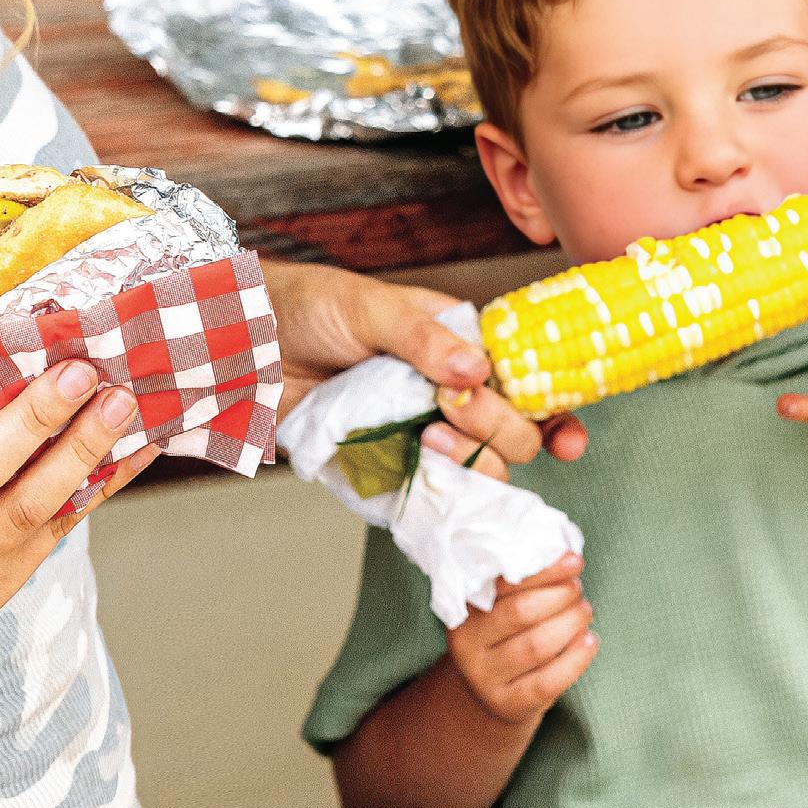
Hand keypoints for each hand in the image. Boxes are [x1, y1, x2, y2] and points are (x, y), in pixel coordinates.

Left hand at [258, 259, 587, 471]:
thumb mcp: (369, 308)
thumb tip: (476, 369)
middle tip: (450, 412)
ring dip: (468, 462)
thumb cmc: (308, 307)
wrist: (241, 348)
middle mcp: (447, 393)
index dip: (555, 410)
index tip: (566, 437)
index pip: (527, 379)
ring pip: (475, 469)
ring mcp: (417, 432)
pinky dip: (436, 499)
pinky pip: (422, 494)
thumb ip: (424, 336)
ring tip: (426, 441)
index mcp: (460, 345)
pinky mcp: (381, 467)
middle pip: (510, 430)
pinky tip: (431, 488)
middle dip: (498, 427)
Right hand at [445, 556, 593, 727]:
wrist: (490, 692)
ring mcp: (484, 678)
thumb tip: (566, 558)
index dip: (545, 571)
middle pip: (521, 613)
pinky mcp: (508, 704)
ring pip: (536, 646)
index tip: (574, 561)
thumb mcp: (501, 608)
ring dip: (570, 623)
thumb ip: (523, 585)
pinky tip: (590, 641)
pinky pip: (547, 682)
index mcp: (464, 610)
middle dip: (560, 596)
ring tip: (585, 611)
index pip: (505, 584)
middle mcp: (467, 645)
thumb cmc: (505, 636)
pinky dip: (575, 659)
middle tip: (578, 589)